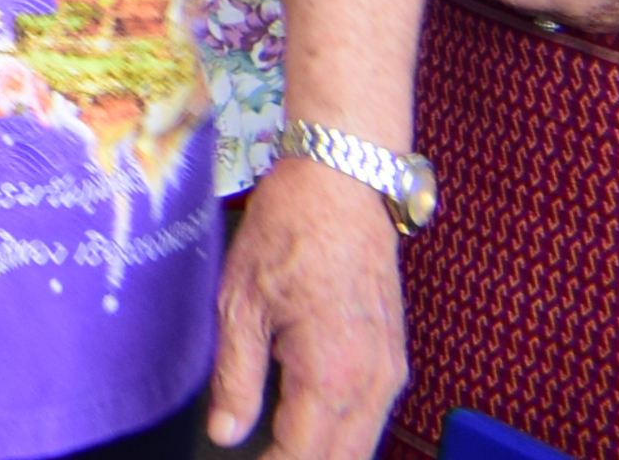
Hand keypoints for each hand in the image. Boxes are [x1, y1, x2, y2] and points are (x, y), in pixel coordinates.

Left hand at [206, 154, 404, 459]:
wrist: (343, 185)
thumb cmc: (288, 233)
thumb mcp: (239, 304)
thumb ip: (235, 377)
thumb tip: (225, 433)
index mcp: (330, 375)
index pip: (303, 456)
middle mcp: (372, 382)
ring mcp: (390, 371)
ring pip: (363, 444)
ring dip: (326, 454)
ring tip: (280, 450)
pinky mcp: (394, 357)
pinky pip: (373, 417)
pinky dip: (345, 434)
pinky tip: (311, 429)